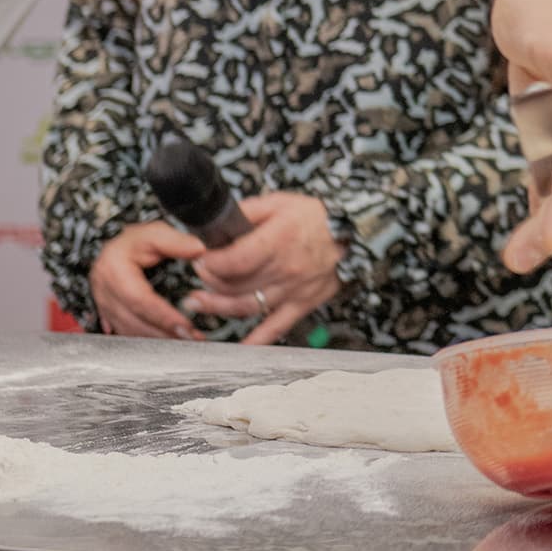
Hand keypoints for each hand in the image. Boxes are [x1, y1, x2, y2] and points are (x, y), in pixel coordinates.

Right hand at [91, 221, 206, 339]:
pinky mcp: (107, 314)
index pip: (139, 300)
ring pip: (128, 331)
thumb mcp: (155, 233)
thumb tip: (199, 250)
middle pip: (133, 321)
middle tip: (191, 339)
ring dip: (156, 341)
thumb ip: (176, 242)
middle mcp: (104, 291)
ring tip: (184, 342)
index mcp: (114, 270)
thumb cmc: (135, 239)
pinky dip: (146, 339)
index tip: (186, 326)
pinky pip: (125, 332)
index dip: (163, 316)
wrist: (114, 246)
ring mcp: (103, 305)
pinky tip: (166, 341)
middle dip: (162, 334)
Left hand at [181, 193, 344, 344]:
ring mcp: (293, 290)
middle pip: (235, 285)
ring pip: (247, 306)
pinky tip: (236, 348)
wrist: (353, 233)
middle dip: (208, 281)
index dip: (210, 262)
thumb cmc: (315, 217)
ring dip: (218, 307)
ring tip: (198, 303)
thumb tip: (217, 222)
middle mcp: (285, 269)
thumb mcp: (279, 202)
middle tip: (199, 274)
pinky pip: (275, 328)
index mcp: (278, 240)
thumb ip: (247, 211)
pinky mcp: (302, 305)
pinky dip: (256, 341)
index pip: (234, 260)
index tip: (200, 257)